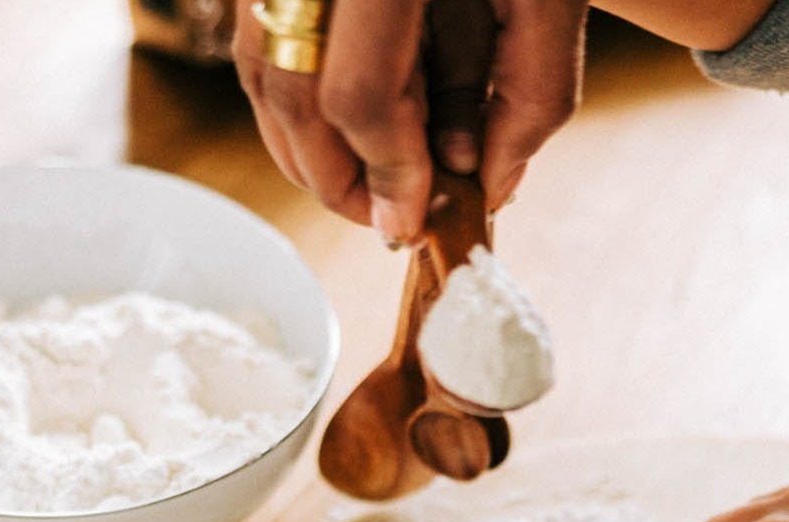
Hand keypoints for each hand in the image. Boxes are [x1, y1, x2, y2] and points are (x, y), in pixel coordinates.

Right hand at [234, 0, 585, 243]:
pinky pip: (256, 35)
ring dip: (305, 147)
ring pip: (260, 70)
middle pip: (291, 95)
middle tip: (382, 218)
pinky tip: (345, 119)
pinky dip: (294, 96)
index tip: (413, 219)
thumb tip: (486, 186)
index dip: (387, 173)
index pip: (358, 96)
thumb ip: (532, 93)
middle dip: (335, 178)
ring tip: (364, 181)